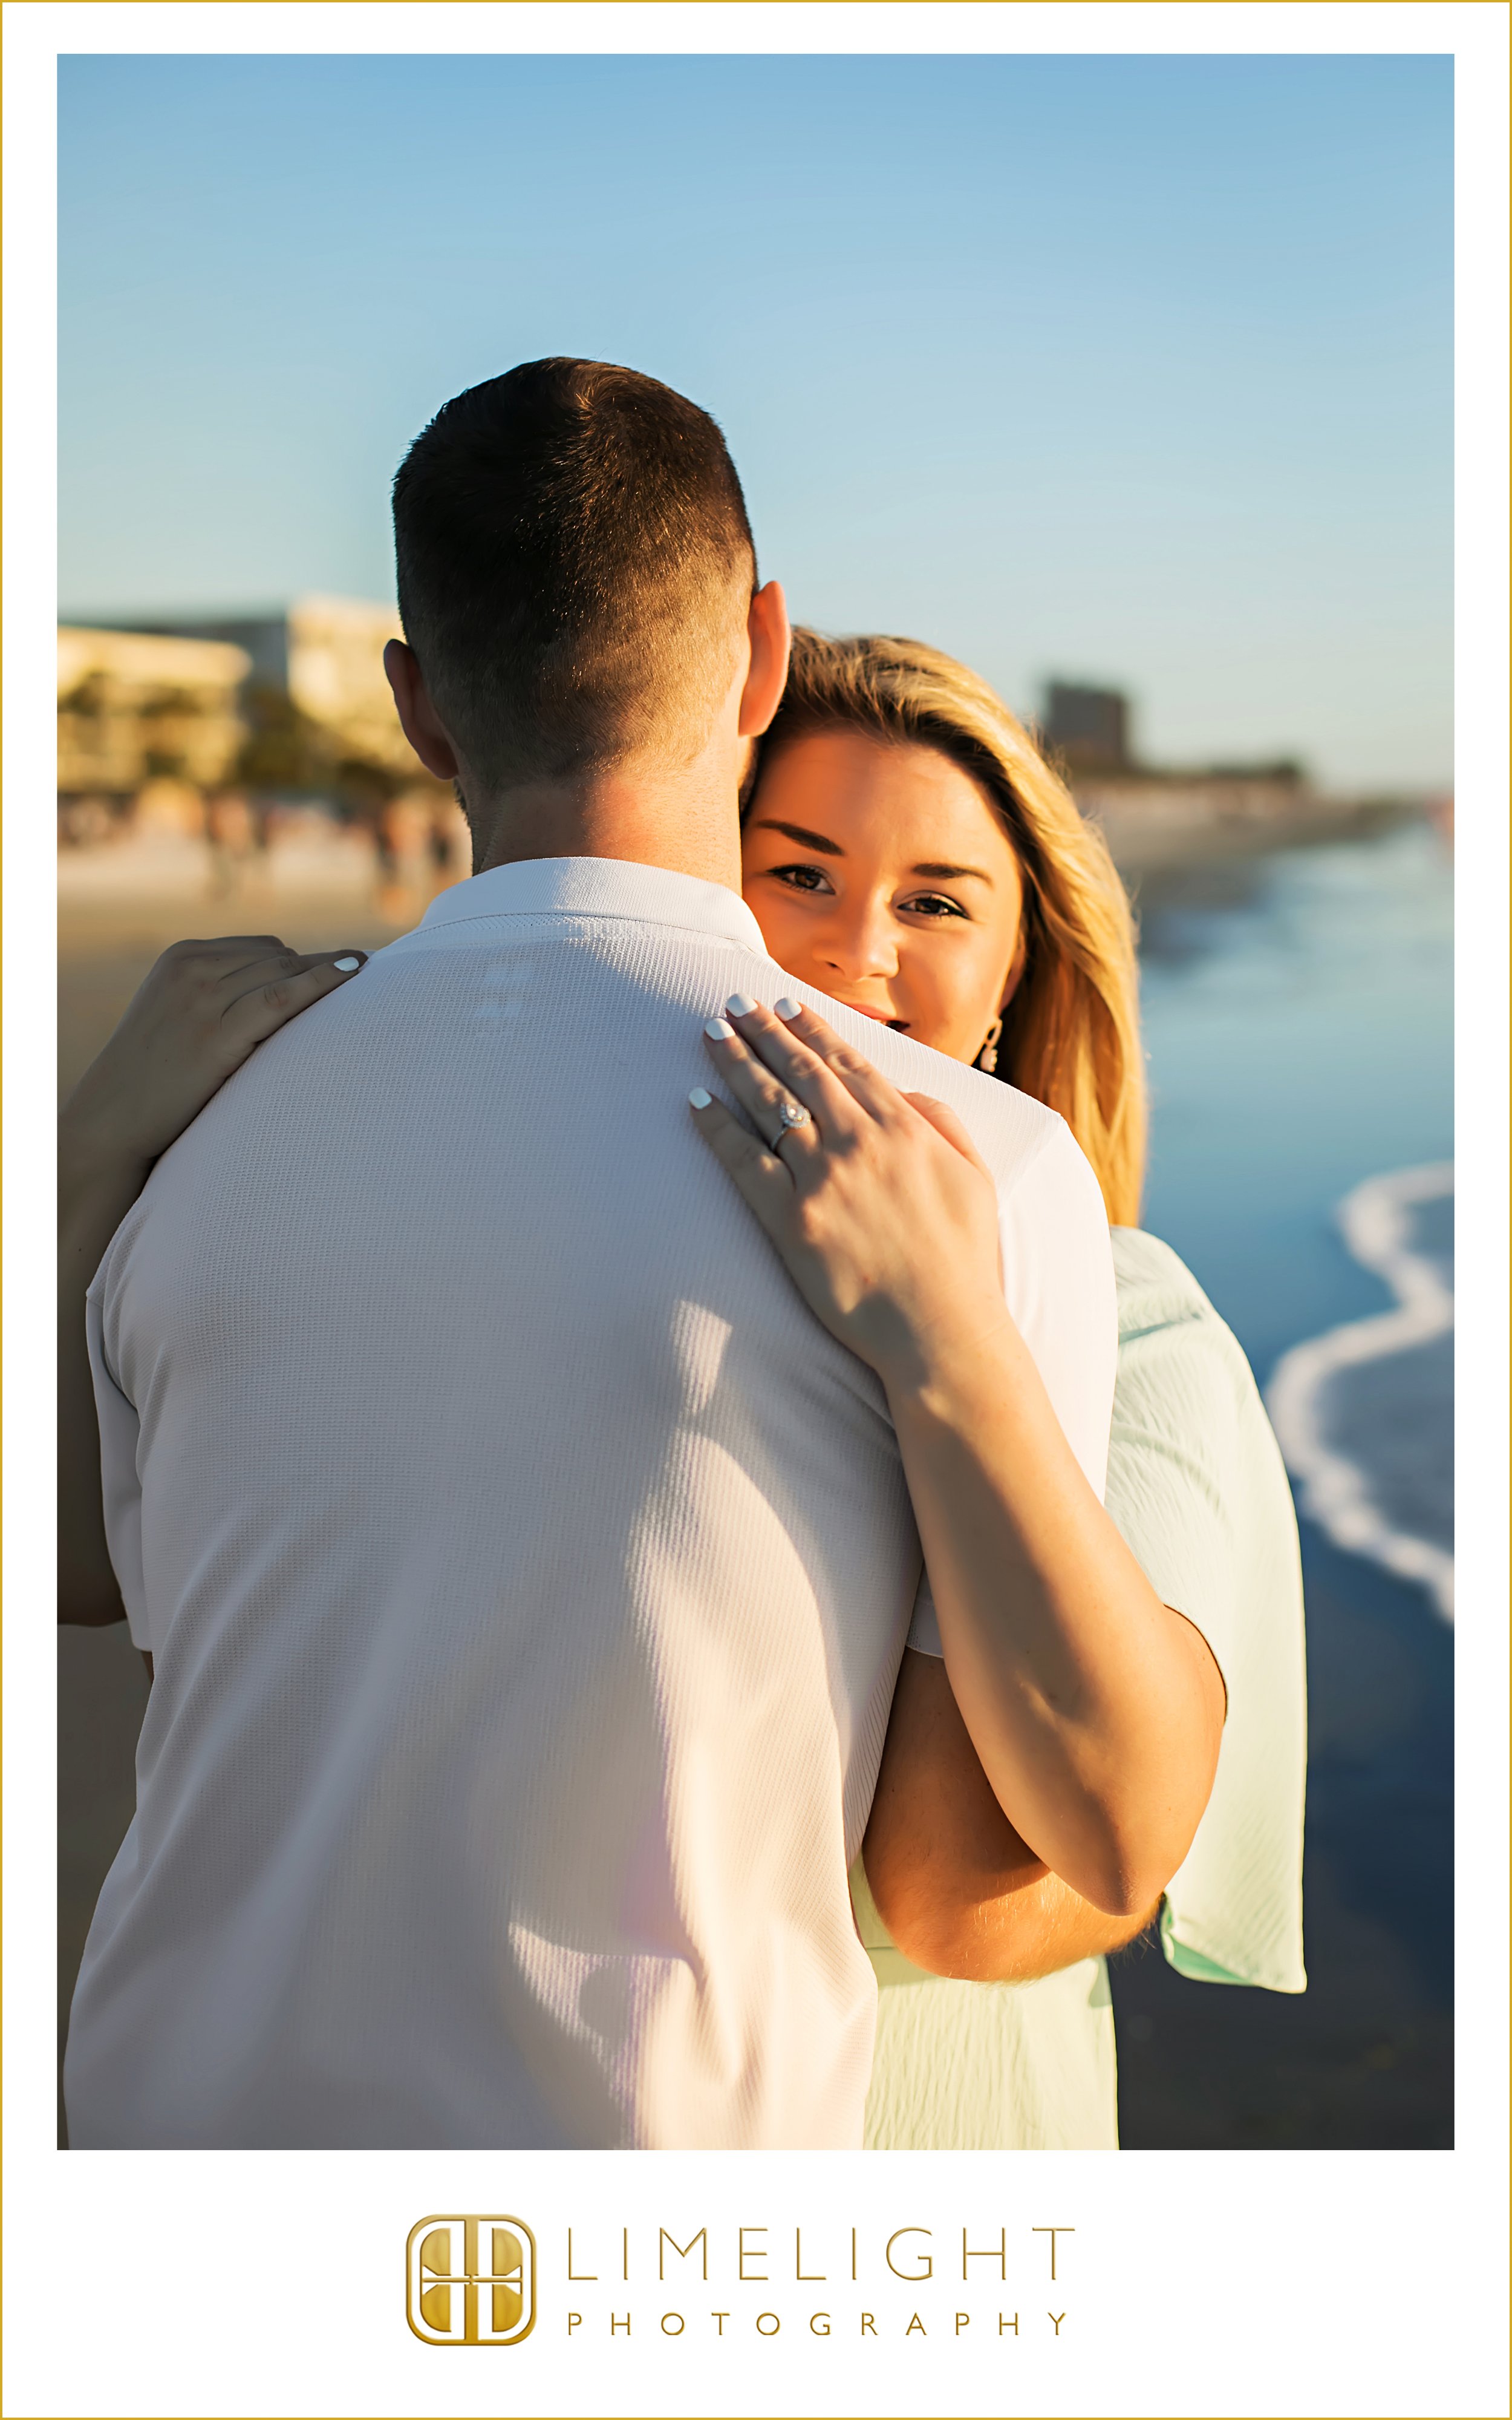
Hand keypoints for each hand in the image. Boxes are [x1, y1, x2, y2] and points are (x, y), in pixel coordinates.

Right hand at [60, 935, 366, 1176]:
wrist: (113, 1116)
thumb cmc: (154, 1074)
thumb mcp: (177, 1013)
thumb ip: (217, 991)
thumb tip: (279, 985)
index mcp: (182, 957)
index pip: (261, 948)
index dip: (303, 962)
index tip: (344, 968)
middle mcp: (191, 969)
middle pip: (277, 957)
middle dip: (319, 968)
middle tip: (363, 972)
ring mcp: (202, 1000)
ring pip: (283, 971)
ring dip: (328, 974)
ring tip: (367, 975)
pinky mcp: (216, 1034)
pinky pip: (282, 997)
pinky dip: (321, 982)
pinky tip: (353, 974)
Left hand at [690, 994, 1007, 1383]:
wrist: (940, 1329)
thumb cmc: (964, 1260)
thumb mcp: (974, 1175)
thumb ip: (942, 1123)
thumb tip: (903, 1092)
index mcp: (904, 1127)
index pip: (848, 1062)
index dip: (812, 1028)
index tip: (786, 1003)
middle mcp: (859, 1142)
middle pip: (800, 1070)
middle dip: (764, 1030)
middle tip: (734, 1001)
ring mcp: (822, 1178)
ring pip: (769, 1104)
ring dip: (736, 1062)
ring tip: (711, 1034)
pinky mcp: (791, 1220)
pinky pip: (744, 1162)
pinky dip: (718, 1128)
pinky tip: (697, 1102)